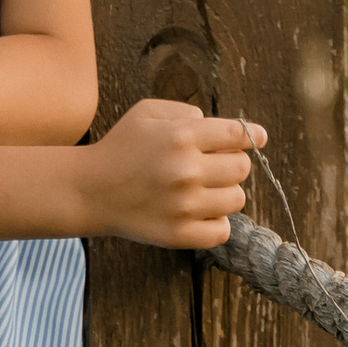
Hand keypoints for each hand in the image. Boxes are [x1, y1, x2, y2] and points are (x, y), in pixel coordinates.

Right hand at [82, 99, 258, 248]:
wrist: (90, 190)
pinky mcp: (180, 234)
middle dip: (231, 164)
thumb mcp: (146, 112)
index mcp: (181, 136)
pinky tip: (200, 212)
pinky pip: (222, 230)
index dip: (252, 136)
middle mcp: (186, 170)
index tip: (258, 138)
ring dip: (224, 193)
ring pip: (236, 199)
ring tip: (202, 189)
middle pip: (241, 168)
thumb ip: (186, 112)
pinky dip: (216, 222)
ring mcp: (184, 205)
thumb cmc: (121, 147)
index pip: (237, 135)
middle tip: (213, 166)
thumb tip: (221, 129)